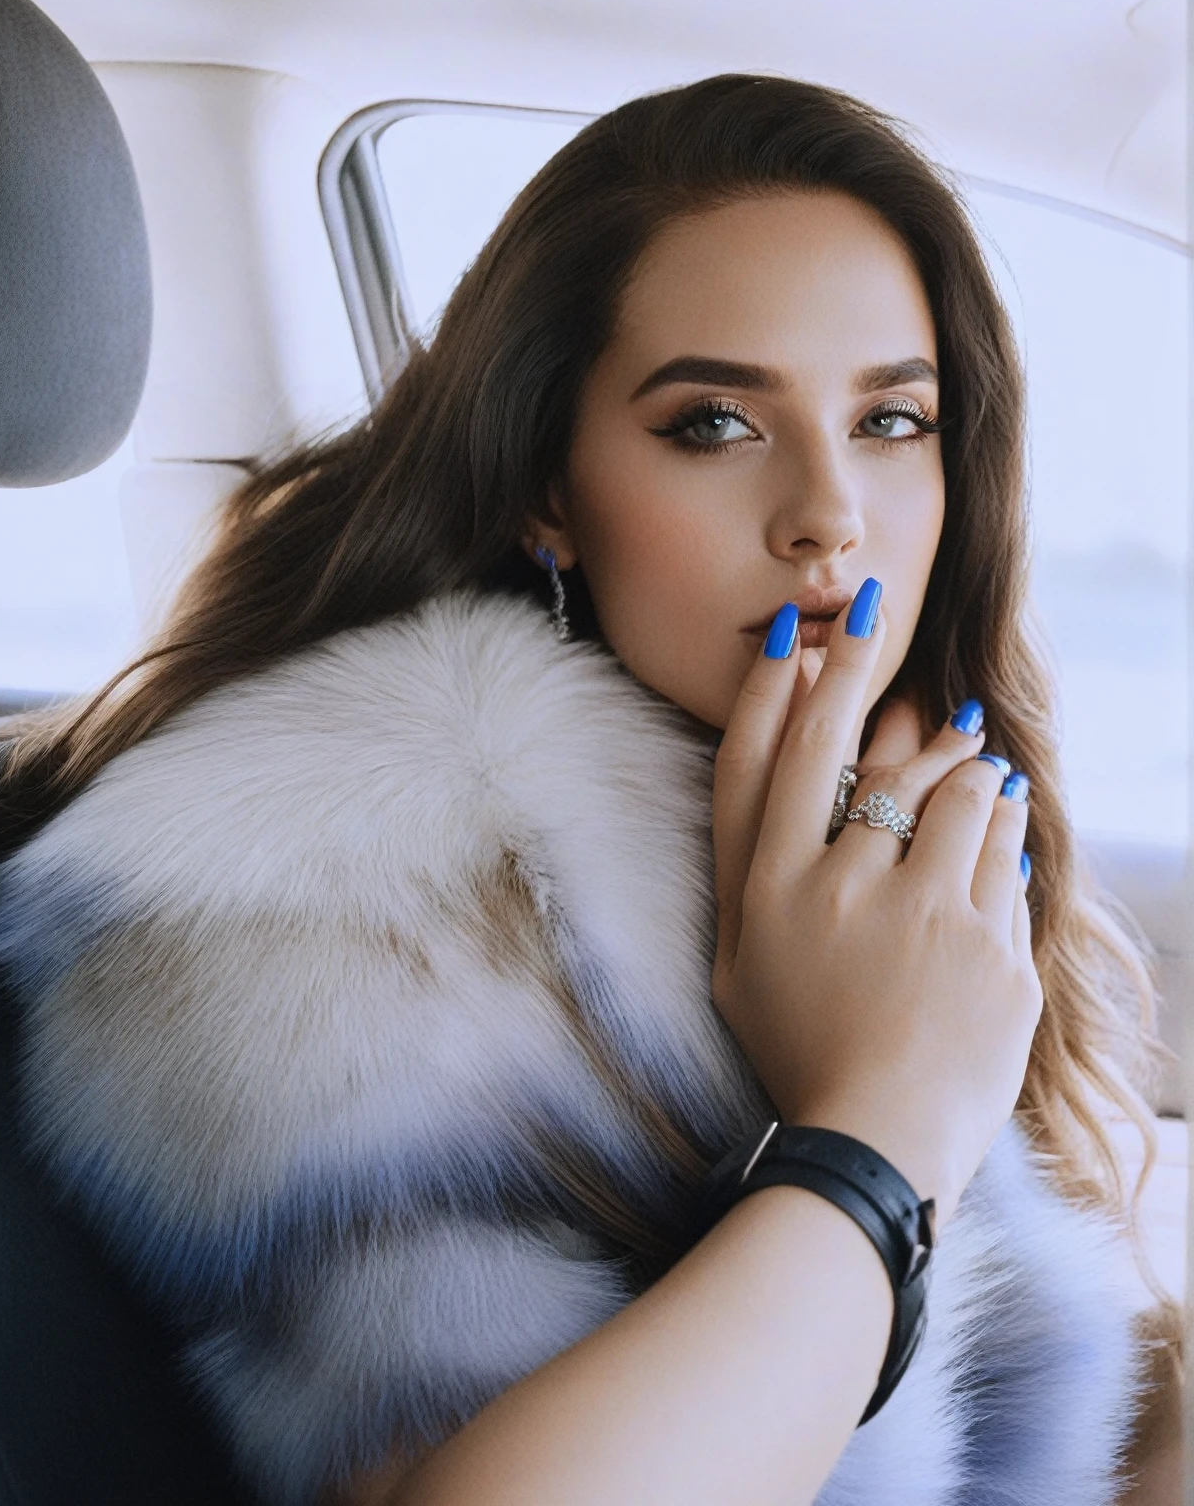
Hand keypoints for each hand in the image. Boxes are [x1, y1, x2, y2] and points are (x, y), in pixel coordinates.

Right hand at [711, 589, 1040, 1227]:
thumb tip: (815, 784)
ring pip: (952, 791)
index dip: (776, 686)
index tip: (793, 628)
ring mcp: (919, 918)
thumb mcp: (743, 969)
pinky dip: (1002, 827)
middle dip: (858, 662)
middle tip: (871, 604)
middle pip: (853, 750)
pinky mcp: (989, 949)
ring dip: (962, 760)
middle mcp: (836, 890)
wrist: (876, 1144)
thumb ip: (760, 876)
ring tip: (976, 755)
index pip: (767, 761)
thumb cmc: (800, 1052)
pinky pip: (1003, 854)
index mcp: (768, 897)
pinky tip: (1001, 814)